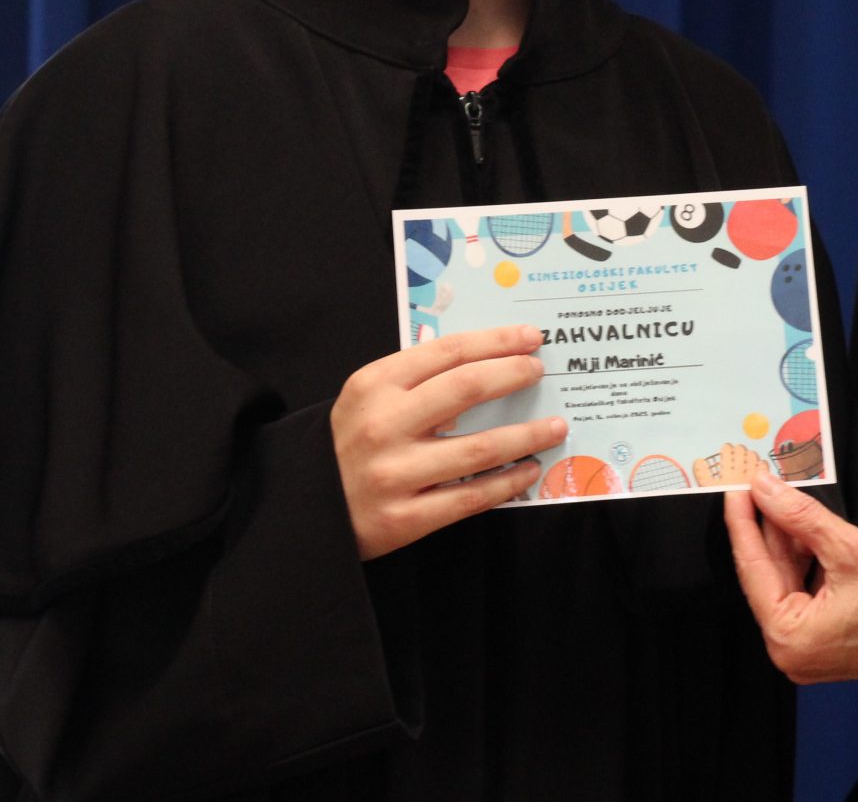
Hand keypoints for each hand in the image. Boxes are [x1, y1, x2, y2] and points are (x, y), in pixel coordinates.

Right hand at [330, 324, 563, 557]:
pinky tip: (529, 470)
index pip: (448, 351)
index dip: (496, 341)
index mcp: (374, 385)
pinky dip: (507, 483)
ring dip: (526, 435)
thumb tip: (488, 361)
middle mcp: (383, 425)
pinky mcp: (403, 518)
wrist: (302, 509)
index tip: (530, 338)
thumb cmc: (347, 444)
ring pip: (478, 449)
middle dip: (514, 375)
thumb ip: (415, 380)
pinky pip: (470, 498)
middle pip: (467, 389)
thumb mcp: (365, 398)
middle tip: (540, 372)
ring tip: (555, 426)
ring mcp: (394, 474)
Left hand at [723, 472, 857, 682]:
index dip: (742, 523)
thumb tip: (768, 490)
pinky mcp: (821, 643)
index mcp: (789, 637)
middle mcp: (790, 651)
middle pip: (767, 576)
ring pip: (785, 583)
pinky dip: (803, 562)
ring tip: (783, 501)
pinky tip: (803, 530)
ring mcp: (806, 650)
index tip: (736, 491)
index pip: (752, 568)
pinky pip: (801, 595)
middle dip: (765, 528)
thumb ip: (799, 516)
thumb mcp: (846, 549)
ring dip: (786, 542)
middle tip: (758, 488)